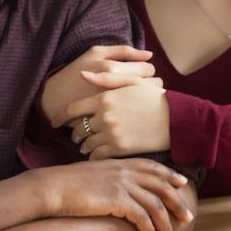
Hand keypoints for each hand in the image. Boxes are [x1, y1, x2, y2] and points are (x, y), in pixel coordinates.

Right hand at [37, 159, 191, 230]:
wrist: (52, 187)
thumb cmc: (66, 183)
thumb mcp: (92, 172)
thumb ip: (109, 175)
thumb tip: (115, 185)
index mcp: (120, 163)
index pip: (152, 167)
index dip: (170, 174)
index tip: (182, 183)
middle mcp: (125, 171)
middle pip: (161, 186)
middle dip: (177, 202)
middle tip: (188, 217)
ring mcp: (122, 185)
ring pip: (155, 205)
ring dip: (166, 224)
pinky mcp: (117, 200)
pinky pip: (141, 217)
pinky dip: (149, 230)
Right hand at [41, 45, 154, 121]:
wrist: (56, 98)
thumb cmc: (78, 72)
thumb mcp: (96, 53)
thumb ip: (123, 51)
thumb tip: (150, 54)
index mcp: (112, 69)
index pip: (147, 68)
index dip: (147, 70)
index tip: (142, 73)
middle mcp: (114, 88)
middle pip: (151, 85)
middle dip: (150, 84)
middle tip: (142, 86)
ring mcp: (114, 107)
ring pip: (147, 101)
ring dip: (147, 98)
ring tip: (138, 96)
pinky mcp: (111, 121)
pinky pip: (138, 115)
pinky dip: (139, 111)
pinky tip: (133, 107)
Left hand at [53, 75, 170, 158]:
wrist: (175, 119)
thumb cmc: (153, 98)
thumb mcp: (130, 82)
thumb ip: (104, 78)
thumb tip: (81, 74)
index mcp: (104, 98)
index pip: (72, 109)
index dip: (60, 116)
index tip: (55, 122)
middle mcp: (104, 116)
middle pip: (78, 128)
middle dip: (74, 132)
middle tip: (75, 135)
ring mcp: (111, 133)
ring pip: (86, 143)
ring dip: (84, 145)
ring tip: (86, 145)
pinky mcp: (119, 149)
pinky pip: (97, 156)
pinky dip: (93, 156)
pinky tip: (96, 154)